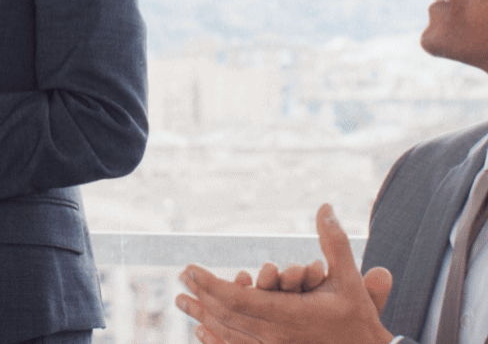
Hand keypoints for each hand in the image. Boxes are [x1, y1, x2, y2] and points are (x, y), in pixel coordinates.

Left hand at [175, 204, 394, 343]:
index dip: (210, 284)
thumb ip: (334, 243)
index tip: (189, 269)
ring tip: (183, 301)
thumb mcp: (349, 279)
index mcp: (290, 314)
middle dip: (200, 296)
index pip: (238, 298)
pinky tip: (201, 332)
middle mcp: (277, 335)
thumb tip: (325, 207)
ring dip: (203, 317)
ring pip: (229, 334)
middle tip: (180, 280)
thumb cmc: (358, 317)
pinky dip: (216, 341)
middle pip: (227, 315)